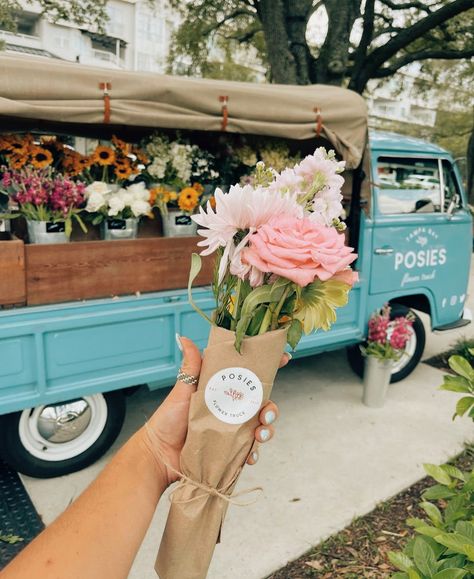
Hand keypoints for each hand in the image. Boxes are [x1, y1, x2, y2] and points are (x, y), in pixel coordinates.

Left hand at [144, 335, 289, 485]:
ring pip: (261, 428)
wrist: (158, 453)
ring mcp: (232, 430)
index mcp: (224, 390)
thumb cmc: (169, 418)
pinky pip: (249, 452)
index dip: (270, 367)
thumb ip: (190, 366)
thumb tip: (185, 338)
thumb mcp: (183, 389)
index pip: (250, 376)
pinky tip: (249, 456)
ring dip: (267, 431)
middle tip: (267, 412)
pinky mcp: (229, 450)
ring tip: (259, 435)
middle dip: (272, 408)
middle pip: (262, 405)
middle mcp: (231, 409)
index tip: (285, 358)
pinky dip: (253, 454)